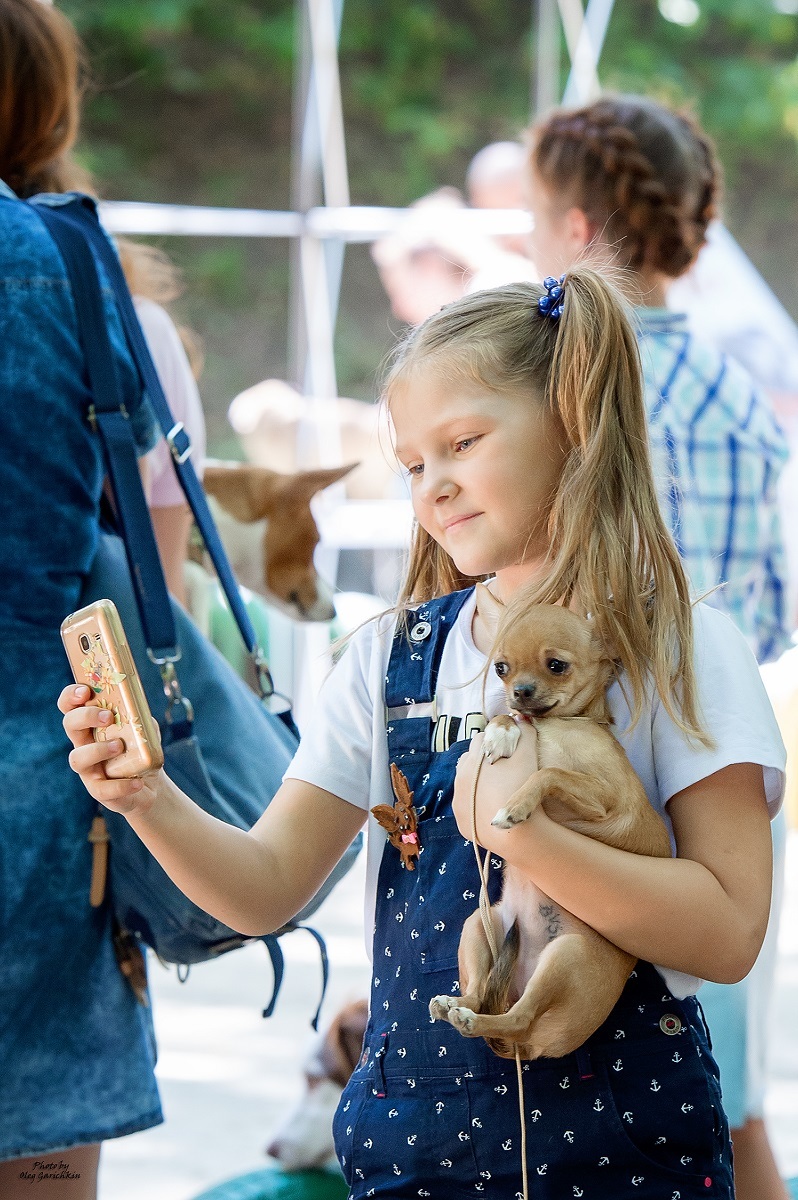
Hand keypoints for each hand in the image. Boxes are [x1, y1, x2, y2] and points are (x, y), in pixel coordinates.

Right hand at [58, 684, 161, 814]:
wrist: (149, 784)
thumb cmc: (140, 749)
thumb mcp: (144, 727)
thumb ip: (140, 715)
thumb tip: (138, 707)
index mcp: (90, 725)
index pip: (70, 706)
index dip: (71, 696)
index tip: (85, 691)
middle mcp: (83, 745)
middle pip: (70, 725)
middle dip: (85, 717)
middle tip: (108, 716)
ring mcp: (88, 769)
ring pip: (78, 758)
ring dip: (97, 750)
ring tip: (119, 747)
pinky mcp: (98, 790)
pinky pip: (102, 790)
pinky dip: (120, 786)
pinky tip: (137, 783)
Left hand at [452, 721, 539, 849]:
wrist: (516, 833)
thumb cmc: (522, 789)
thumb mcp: (528, 756)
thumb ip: (526, 734)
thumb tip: (522, 719)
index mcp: (473, 758)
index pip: (483, 738)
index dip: (498, 741)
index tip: (510, 749)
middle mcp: (460, 776)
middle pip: (472, 758)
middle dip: (486, 758)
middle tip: (506, 768)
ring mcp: (458, 799)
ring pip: (467, 780)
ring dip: (479, 779)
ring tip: (499, 786)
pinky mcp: (461, 819)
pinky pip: (467, 803)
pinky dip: (477, 800)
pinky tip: (493, 803)